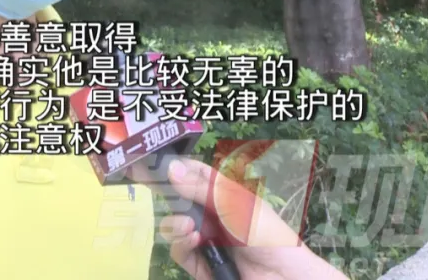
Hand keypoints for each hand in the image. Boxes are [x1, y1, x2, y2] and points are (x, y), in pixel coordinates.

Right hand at [157, 159, 348, 279]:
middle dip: (164, 193)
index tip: (150, 159)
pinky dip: (181, 244)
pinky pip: (179, 250)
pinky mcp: (199, 262)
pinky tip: (194, 241)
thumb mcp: (234, 204)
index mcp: (222, 193)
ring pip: (173, 225)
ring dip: (174, 223)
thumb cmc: (265, 232)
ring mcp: (204, 238)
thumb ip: (201, 189)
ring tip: (188, 227)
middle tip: (145, 182)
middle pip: (177, 198)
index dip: (175, 165)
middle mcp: (210, 214)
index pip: (194, 173)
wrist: (281, 276)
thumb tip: (170, 168)